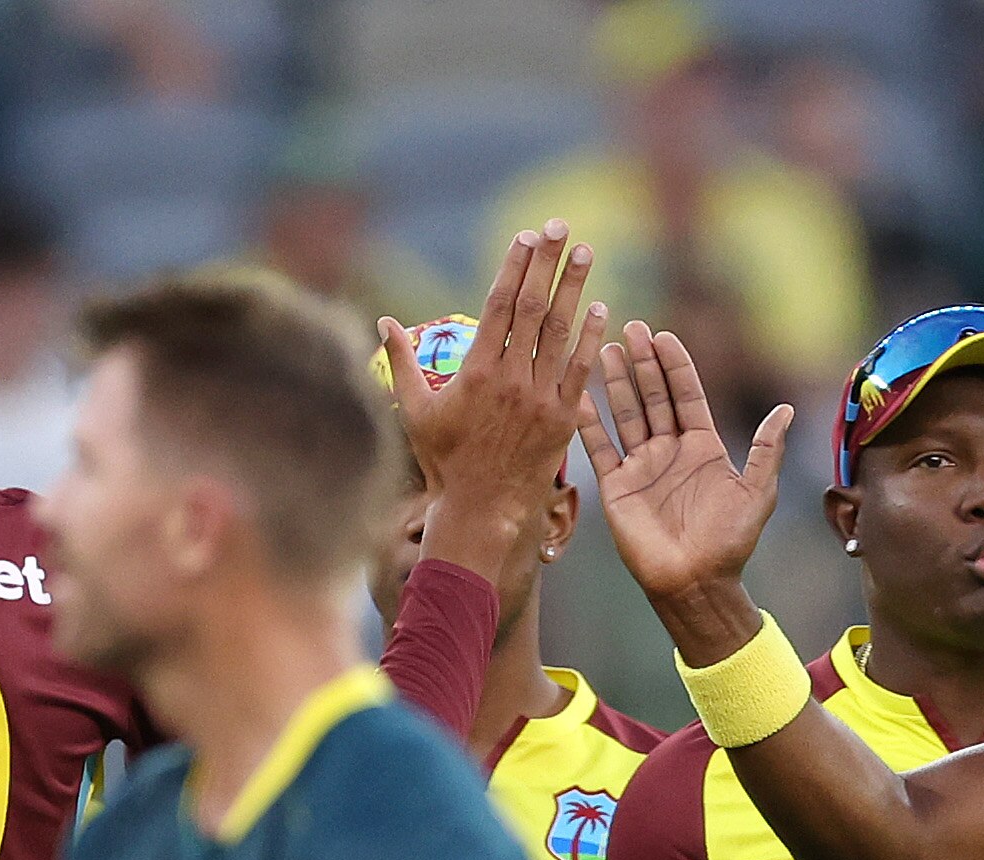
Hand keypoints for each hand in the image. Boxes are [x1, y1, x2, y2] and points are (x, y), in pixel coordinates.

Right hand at [385, 225, 602, 544]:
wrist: (481, 509)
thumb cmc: (444, 462)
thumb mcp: (415, 412)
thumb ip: (400, 363)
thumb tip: (381, 321)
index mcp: (476, 371)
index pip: (499, 305)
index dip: (515, 267)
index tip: (527, 236)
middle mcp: (511, 379)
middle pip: (533, 308)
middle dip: (547, 264)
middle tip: (561, 227)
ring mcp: (540, 398)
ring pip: (561, 332)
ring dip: (574, 289)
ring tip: (585, 253)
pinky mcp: (562, 419)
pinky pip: (581, 370)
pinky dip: (591, 338)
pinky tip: (601, 307)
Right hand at [579, 323, 790, 621]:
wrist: (695, 583)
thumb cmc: (730, 542)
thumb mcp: (756, 492)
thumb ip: (766, 449)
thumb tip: (785, 409)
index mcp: (703, 447)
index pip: (686, 395)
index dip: (675, 366)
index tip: (664, 336)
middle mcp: (669, 451)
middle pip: (654, 397)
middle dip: (643, 363)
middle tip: (631, 327)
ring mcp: (641, 467)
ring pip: (626, 414)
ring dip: (617, 382)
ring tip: (606, 348)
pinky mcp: (617, 487)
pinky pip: (600, 448)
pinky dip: (589, 423)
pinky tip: (579, 394)